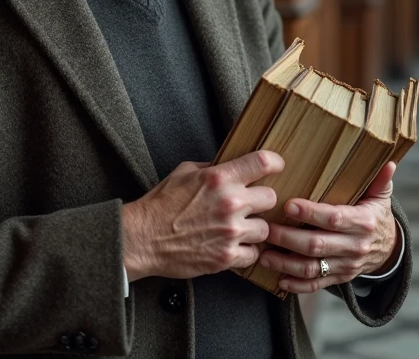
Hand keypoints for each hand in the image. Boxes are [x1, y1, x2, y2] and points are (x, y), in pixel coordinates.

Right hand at [121, 150, 282, 281]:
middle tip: (250, 206)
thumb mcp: (184, 172)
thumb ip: (212, 167)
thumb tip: (231, 165)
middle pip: (271, 198)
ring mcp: (230, 232)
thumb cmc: (160, 205)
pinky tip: (233, 247)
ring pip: (266, 229)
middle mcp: (230, 203)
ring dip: (254, 229)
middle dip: (261, 201)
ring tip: (239, 229)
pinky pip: (253, 254)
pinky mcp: (226, 257)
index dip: (275, 163)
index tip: (276, 167)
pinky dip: (245, 252)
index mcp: (219, 178)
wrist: (142, 238)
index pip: (263, 162)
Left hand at [258, 162, 398, 293]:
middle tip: (265, 229)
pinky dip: (296, 286)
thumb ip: (379, 180)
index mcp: (364, 223)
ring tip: (263, 255)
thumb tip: (388, 162)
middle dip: (288, 238)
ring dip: (285, 264)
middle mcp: (355, 247)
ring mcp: (346, 266)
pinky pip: (316, 285)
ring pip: (312, 268)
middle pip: (317, 245)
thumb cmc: (376, 215)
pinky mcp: (339, 278)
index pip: (334, 218)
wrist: (387, 249)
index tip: (288, 205)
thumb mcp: (381, 196)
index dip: (311, 213)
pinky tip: (279, 280)